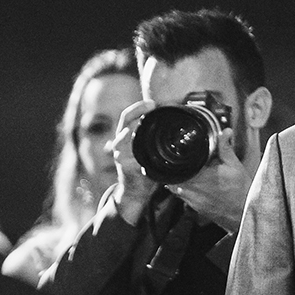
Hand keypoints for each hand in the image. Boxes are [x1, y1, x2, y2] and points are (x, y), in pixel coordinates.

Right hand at [110, 98, 153, 223]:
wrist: (135, 192)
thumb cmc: (144, 169)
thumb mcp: (148, 150)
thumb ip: (154, 137)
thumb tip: (176, 124)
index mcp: (124, 136)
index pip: (127, 116)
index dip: (138, 107)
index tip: (152, 103)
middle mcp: (119, 143)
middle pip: (126, 122)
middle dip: (139, 113)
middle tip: (153, 107)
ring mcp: (120, 155)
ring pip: (125, 137)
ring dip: (137, 130)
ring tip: (148, 124)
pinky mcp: (125, 167)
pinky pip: (130, 157)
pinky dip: (137, 152)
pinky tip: (143, 147)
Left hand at [167, 127, 252, 235]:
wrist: (245, 213)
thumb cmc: (241, 191)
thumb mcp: (234, 165)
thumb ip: (225, 148)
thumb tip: (224, 132)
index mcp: (199, 176)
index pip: (176, 168)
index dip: (176, 161)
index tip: (179, 157)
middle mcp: (192, 190)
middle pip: (172, 177)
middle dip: (177, 170)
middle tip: (186, 164)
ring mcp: (192, 201)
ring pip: (176, 188)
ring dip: (181, 181)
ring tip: (192, 175)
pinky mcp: (195, 209)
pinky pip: (184, 198)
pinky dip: (187, 191)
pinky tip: (199, 187)